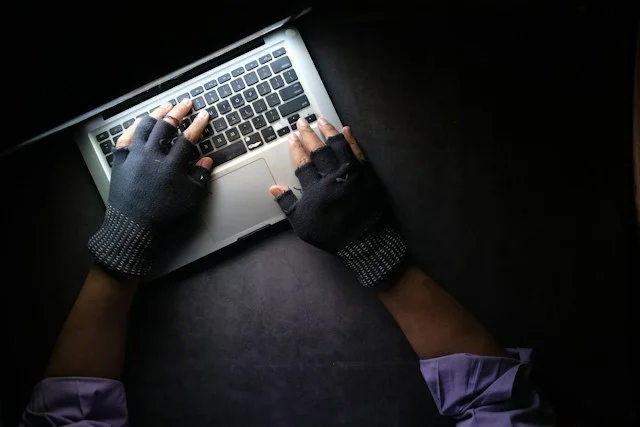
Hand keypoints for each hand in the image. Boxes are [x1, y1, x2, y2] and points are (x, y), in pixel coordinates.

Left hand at [88, 100, 212, 275]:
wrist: (133, 228)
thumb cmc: (164, 216)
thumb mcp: (190, 199)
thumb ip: (200, 177)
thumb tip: (206, 161)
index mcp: (171, 165)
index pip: (188, 138)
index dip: (198, 125)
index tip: (204, 115)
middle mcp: (152, 156)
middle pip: (166, 126)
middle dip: (178, 112)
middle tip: (186, 104)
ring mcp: (134, 156)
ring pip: (145, 126)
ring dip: (156, 114)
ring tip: (165, 107)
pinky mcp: (120, 161)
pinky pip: (126, 137)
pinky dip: (134, 127)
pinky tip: (140, 122)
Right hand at [269, 117, 407, 287]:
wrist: (364, 242)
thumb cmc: (331, 234)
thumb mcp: (302, 224)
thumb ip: (287, 204)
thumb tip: (273, 188)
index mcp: (315, 189)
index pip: (302, 162)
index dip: (295, 148)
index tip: (291, 137)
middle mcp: (333, 176)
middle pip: (318, 150)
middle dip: (308, 134)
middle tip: (302, 122)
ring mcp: (352, 173)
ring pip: (338, 146)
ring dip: (328, 131)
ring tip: (321, 120)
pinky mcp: (368, 174)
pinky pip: (358, 152)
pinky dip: (352, 139)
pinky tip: (346, 129)